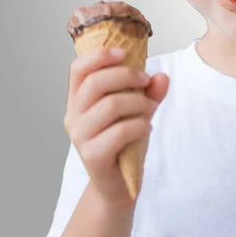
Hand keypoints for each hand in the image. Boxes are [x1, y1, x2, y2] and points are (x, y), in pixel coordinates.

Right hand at [63, 47, 168, 209]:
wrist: (120, 183)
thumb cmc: (124, 141)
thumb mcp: (138, 110)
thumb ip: (149, 92)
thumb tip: (162, 77)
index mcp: (78, 99)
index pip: (78, 68)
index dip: (100, 55)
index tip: (125, 52)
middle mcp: (73, 115)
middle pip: (95, 82)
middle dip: (127, 76)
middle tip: (146, 81)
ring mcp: (80, 136)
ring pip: (110, 105)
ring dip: (138, 103)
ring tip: (150, 110)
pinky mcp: (92, 155)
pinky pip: (120, 131)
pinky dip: (139, 126)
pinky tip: (145, 130)